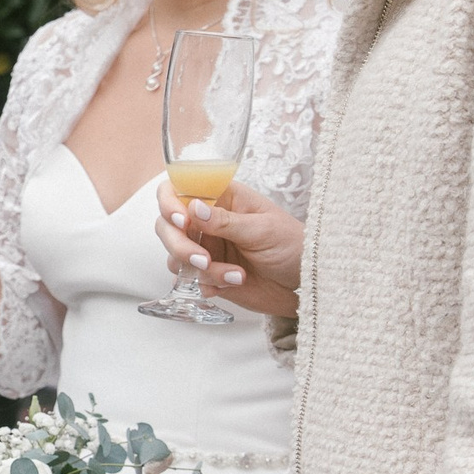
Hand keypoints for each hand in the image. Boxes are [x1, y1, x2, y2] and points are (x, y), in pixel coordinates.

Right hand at [154, 179, 303, 317]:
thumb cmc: (293, 245)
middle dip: (179, 245)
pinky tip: (234, 283)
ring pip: (175, 255)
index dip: (170, 203)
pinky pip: (190, 279)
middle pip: (167, 225)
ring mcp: (206, 247)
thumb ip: (226, 221)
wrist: (306, 284)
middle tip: (203, 260)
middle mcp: (208, 221)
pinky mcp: (208, 274)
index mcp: (221, 198)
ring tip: (235, 276)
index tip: (181, 221)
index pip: (179, 189)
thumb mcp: (263, 229)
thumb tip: (193, 207)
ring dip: (198, 269)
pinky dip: (207, 284)